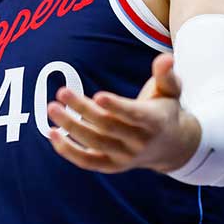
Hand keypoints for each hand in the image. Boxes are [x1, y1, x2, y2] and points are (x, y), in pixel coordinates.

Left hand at [46, 52, 200, 173]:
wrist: (172, 147)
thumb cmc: (165, 110)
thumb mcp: (171, 90)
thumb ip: (166, 73)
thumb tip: (165, 57)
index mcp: (155, 122)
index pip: (134, 115)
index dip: (116, 106)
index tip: (98, 96)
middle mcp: (139, 142)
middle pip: (107, 126)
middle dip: (83, 109)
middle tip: (62, 92)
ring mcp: (125, 157)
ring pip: (94, 143)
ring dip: (71, 127)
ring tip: (52, 108)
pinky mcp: (112, 166)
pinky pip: (87, 161)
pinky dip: (68, 150)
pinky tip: (52, 133)